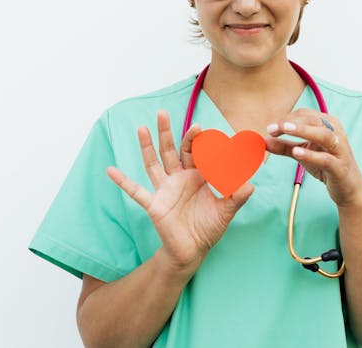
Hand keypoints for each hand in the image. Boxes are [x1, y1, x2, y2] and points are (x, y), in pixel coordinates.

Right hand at [106, 111, 254, 272]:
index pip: (196, 152)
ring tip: (142, 128)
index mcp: (198, 176)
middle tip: (163, 112)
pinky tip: (110, 170)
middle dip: (167, 132)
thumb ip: (237, 196)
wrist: (193, 250)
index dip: (197, 140)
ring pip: (154, 163)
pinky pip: (136, 191)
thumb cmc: (209, 227)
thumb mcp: (227, 211)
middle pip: (172, 150)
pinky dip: (123, 181)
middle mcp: (179, 178)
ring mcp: (165, 189)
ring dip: (147, 146)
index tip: (199, 127)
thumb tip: (251, 184)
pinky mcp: (154, 204)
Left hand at [264, 108, 361, 205]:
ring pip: (323, 134)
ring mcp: (340, 150)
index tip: (270, 128)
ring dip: (303, 130)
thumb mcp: (303, 153)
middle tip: (272, 128)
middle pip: (313, 120)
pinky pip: (326, 158)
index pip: (305, 115)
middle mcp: (336, 133)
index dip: (286, 119)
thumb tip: (262, 140)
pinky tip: (297, 152)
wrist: (348, 190)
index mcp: (328, 125)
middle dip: (291, 123)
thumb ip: (284, 146)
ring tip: (285, 130)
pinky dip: (311, 154)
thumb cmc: (326, 166)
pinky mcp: (340, 167)